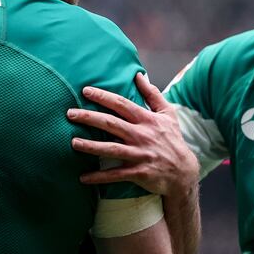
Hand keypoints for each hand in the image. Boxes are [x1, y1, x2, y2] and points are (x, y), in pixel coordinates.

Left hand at [67, 73, 197, 194]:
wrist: (184, 172)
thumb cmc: (173, 140)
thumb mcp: (168, 114)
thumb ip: (152, 94)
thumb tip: (139, 75)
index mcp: (147, 119)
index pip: (122, 104)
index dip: (103, 97)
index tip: (85, 91)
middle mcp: (142, 135)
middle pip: (111, 124)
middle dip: (89, 117)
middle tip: (70, 114)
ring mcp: (140, 154)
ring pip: (111, 149)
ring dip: (91, 146)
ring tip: (73, 142)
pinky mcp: (139, 173)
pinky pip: (115, 175)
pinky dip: (99, 177)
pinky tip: (83, 178)